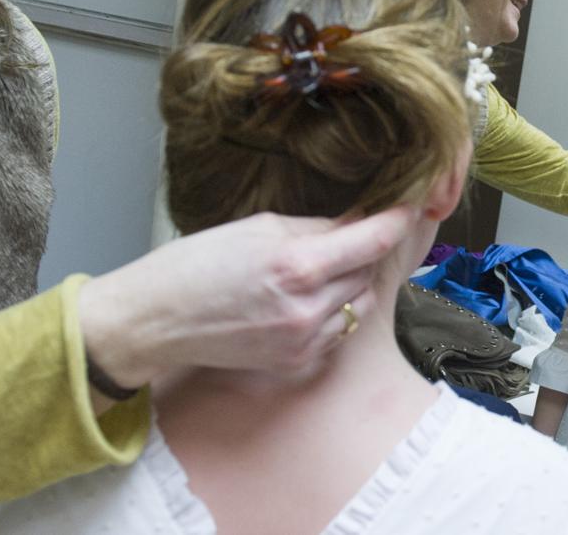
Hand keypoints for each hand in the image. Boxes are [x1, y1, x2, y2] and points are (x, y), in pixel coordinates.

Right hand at [78, 204, 421, 389]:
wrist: (155, 321)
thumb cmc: (194, 265)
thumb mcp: (255, 228)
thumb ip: (313, 228)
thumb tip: (356, 223)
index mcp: (296, 266)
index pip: (373, 240)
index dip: (398, 218)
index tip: (411, 204)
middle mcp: (307, 309)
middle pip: (369, 273)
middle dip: (364, 251)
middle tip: (347, 234)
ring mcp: (303, 342)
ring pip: (360, 306)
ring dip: (352, 284)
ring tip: (319, 269)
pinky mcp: (295, 364)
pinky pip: (338, 333)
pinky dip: (334, 313)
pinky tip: (304, 300)